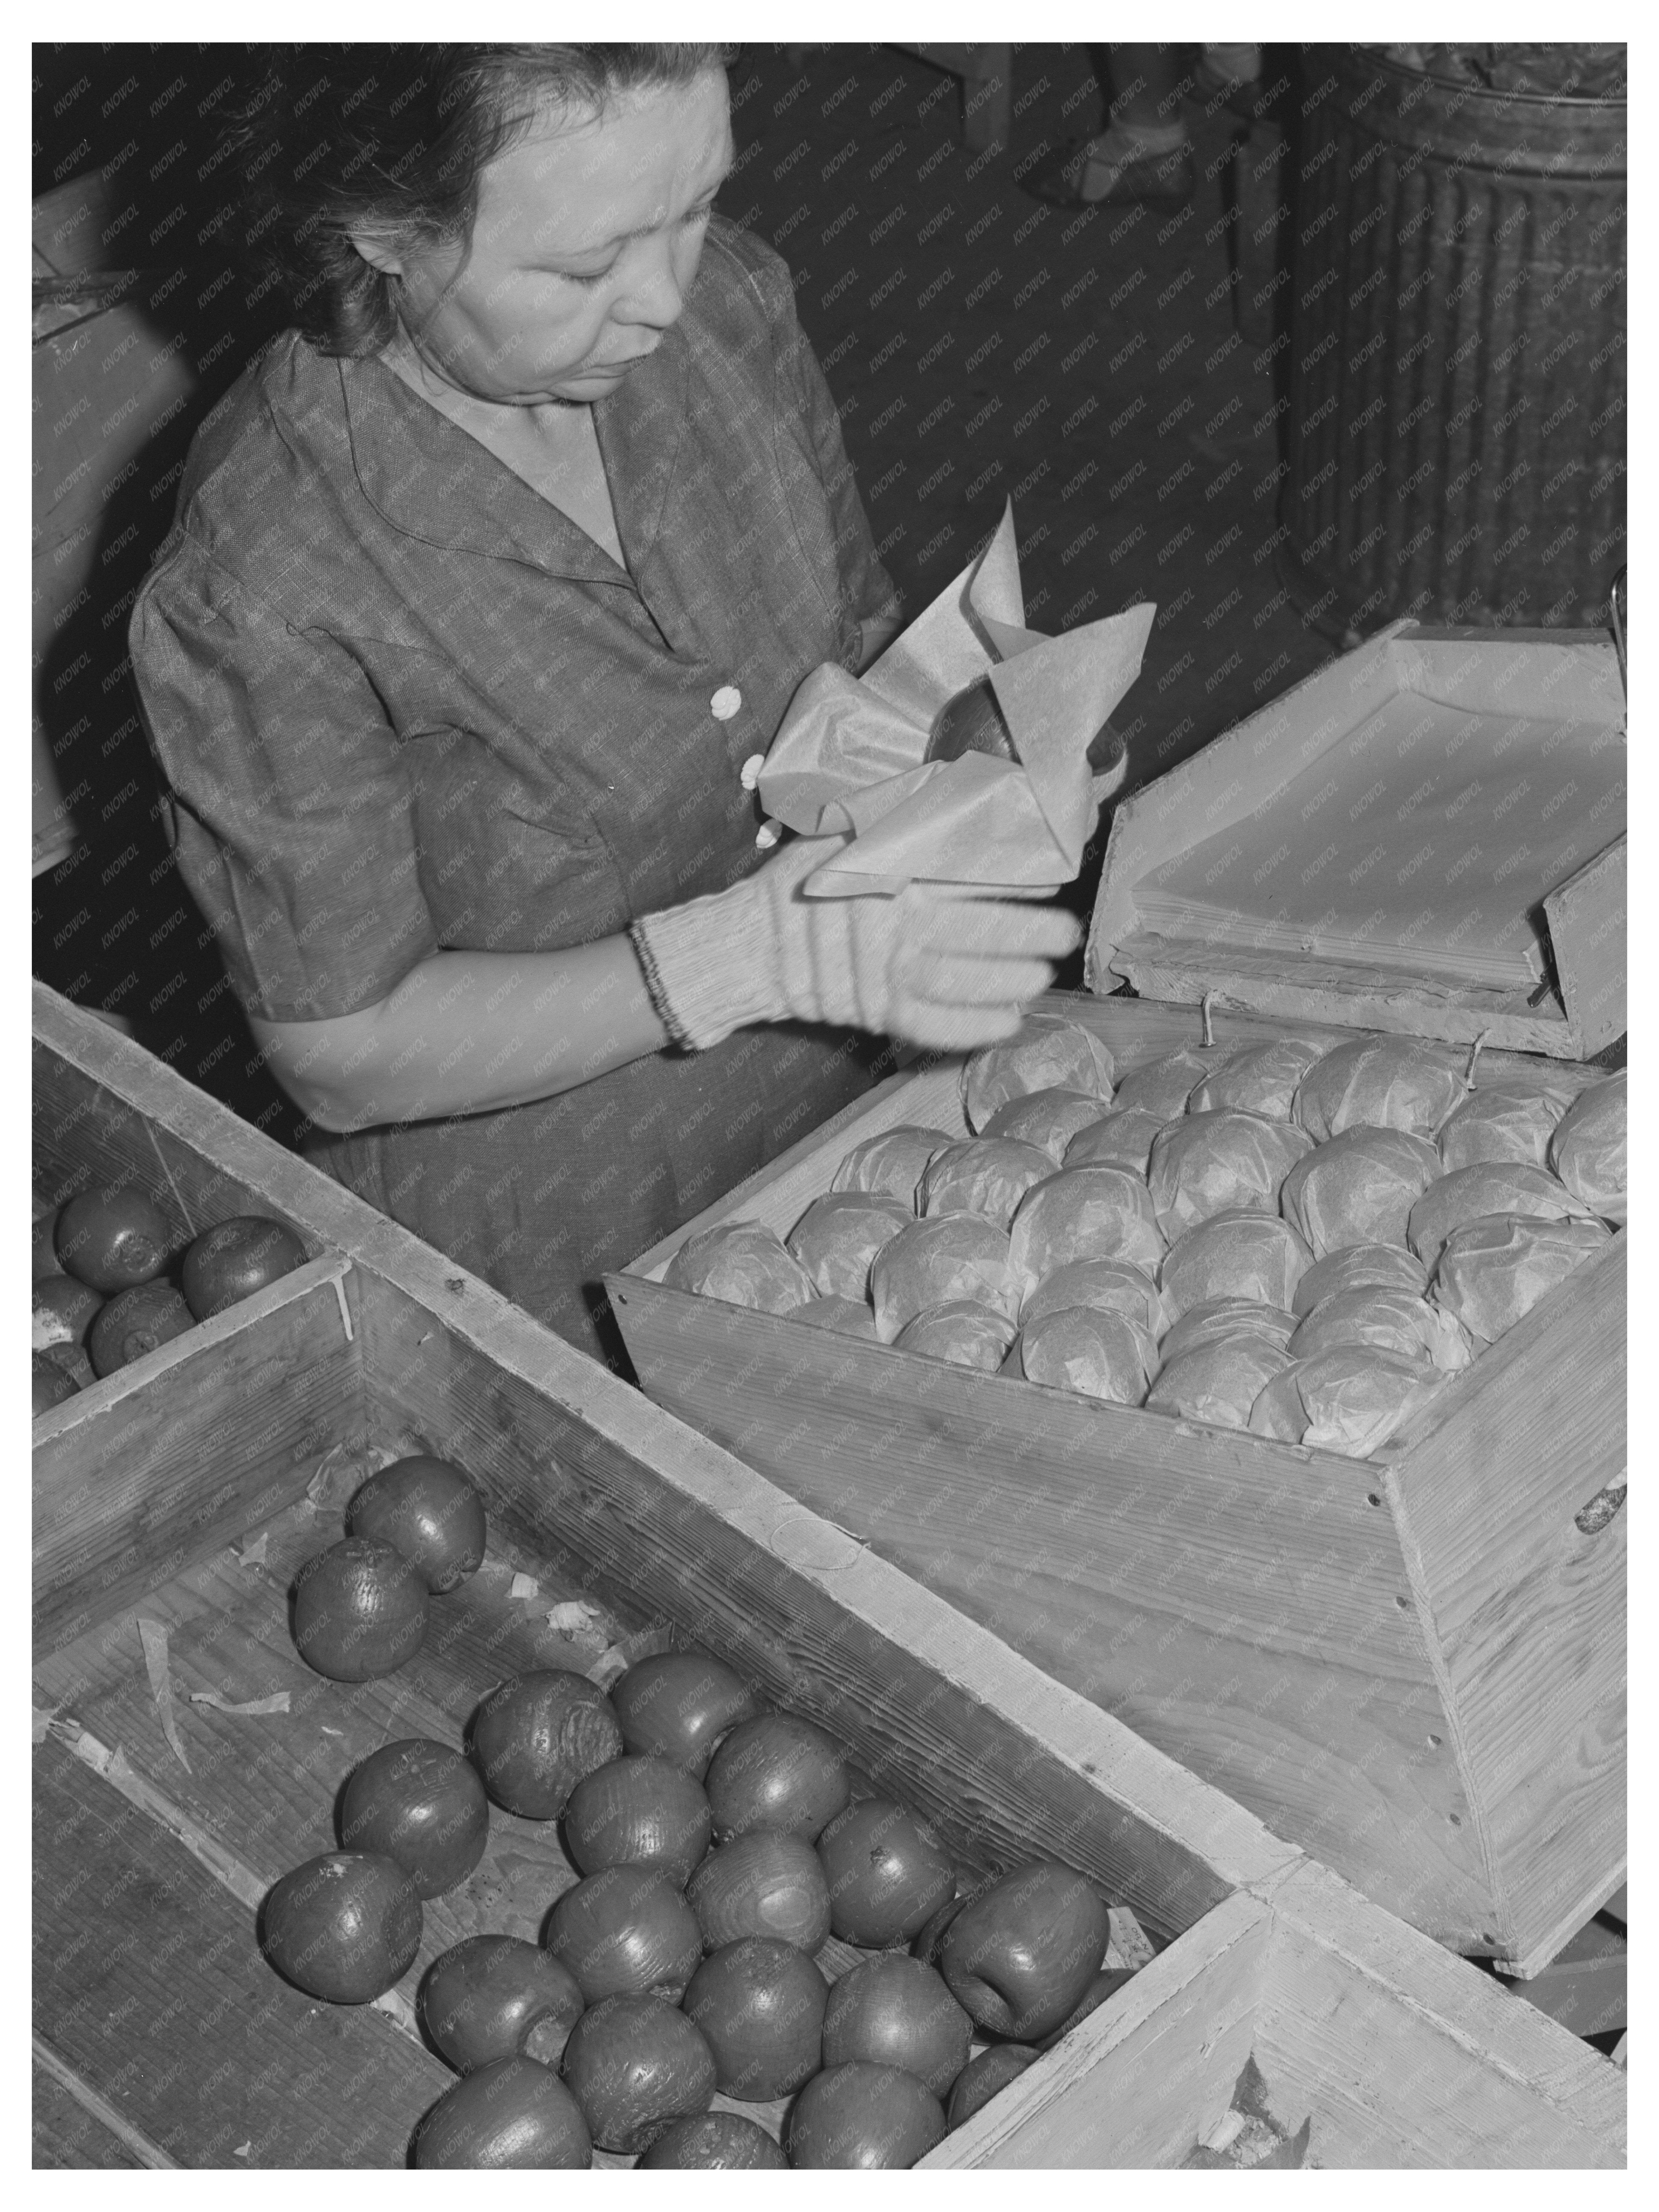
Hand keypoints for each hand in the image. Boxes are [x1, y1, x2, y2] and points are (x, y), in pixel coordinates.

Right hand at [630, 835, 1081, 1052]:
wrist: (750, 945)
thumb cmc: (801, 885)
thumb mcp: (841, 838)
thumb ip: (892, 820)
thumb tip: (949, 789)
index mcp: (889, 878)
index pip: (964, 877)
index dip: (1012, 881)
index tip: (1049, 880)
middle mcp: (893, 927)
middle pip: (976, 933)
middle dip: (1029, 935)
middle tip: (1066, 933)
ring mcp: (885, 974)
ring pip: (962, 982)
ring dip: (1009, 981)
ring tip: (1043, 977)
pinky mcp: (876, 1012)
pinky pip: (933, 1026)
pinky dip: (973, 1028)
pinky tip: (1008, 1022)